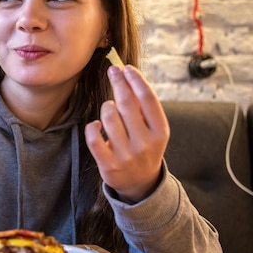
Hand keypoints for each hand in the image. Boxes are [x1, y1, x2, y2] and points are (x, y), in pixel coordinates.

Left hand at [85, 65, 169, 202]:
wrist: (141, 184)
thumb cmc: (145, 147)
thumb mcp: (153, 131)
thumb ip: (144, 108)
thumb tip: (127, 75)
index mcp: (160, 132)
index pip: (148, 99)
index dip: (136, 80)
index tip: (126, 68)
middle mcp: (145, 144)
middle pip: (127, 104)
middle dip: (118, 83)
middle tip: (112, 71)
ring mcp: (126, 156)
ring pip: (109, 118)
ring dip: (106, 107)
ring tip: (109, 108)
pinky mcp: (108, 166)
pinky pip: (94, 138)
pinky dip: (92, 127)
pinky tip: (96, 125)